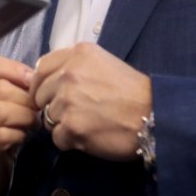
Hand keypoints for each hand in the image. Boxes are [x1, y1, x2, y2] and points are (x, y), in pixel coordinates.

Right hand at [0, 54, 36, 195]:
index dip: (16, 71)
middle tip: (38, 110)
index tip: (33, 83)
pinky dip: (18, 135)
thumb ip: (13, 83)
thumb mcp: (0, 100)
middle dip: (27, 99)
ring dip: (25, 118)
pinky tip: (21, 137)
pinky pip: (2, 135)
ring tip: (33, 124)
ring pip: (2, 112)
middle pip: (0, 88)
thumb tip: (35, 76)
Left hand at [29, 43, 151, 161]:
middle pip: (40, 95)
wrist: (155, 116)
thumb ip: (74, 66)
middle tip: (76, 112)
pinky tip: (89, 135)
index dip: (43, 85)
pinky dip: (70, 141)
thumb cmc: (133, 92)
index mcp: (77, 55)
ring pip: (47, 118)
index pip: (40, 69)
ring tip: (87, 123)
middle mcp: (69, 74)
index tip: (51, 94)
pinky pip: (57, 137)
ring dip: (62, 124)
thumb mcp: (103, 63)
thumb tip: (46, 80)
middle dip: (52, 106)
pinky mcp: (72, 127)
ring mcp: (68, 101)